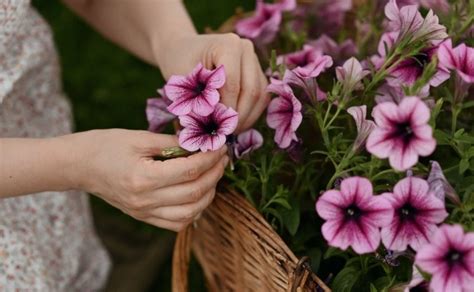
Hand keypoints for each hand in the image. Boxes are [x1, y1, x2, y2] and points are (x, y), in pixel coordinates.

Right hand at [64, 129, 227, 231]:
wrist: (79, 166)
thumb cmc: (106, 145)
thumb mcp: (140, 137)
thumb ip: (172, 143)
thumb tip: (201, 142)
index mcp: (143, 178)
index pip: (189, 172)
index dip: (210, 159)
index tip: (220, 147)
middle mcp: (145, 200)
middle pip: (194, 193)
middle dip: (214, 174)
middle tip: (221, 159)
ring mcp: (144, 212)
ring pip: (189, 214)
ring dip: (208, 195)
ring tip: (213, 175)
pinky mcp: (143, 217)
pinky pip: (176, 223)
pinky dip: (193, 212)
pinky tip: (198, 194)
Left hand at [156, 33, 269, 131]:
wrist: (183, 50)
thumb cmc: (179, 63)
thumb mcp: (182, 80)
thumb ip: (198, 100)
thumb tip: (213, 124)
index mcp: (228, 44)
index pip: (233, 84)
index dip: (226, 109)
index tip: (215, 126)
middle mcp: (246, 49)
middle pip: (252, 90)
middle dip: (239, 116)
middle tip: (225, 134)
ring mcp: (254, 60)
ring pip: (260, 96)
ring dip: (247, 118)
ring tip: (230, 131)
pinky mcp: (257, 72)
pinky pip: (261, 98)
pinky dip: (250, 114)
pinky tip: (236, 124)